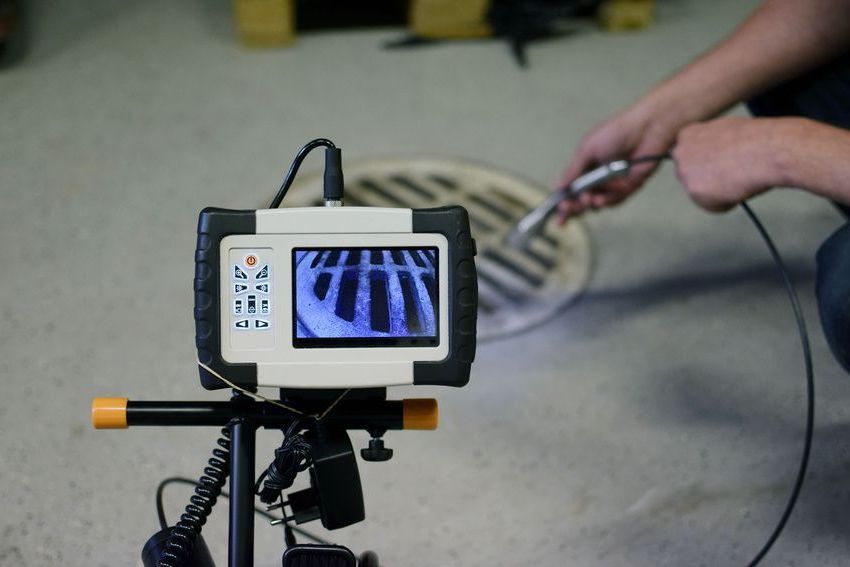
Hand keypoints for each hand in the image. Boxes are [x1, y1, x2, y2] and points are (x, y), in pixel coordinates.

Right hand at [557, 105, 677, 222]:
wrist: (647, 129)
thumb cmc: (616, 132)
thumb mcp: (587, 149)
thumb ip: (572, 171)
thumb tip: (556, 187)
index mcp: (585, 165)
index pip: (570, 188)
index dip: (563, 202)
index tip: (558, 214)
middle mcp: (598, 176)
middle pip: (582, 200)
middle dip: (574, 207)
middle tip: (568, 209)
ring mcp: (613, 183)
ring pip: (597, 203)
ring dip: (589, 204)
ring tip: (587, 199)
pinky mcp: (628, 187)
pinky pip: (614, 201)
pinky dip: (607, 201)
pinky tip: (601, 199)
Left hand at [672, 117, 786, 211]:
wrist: (767, 149)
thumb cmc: (755, 139)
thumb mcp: (727, 130)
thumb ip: (712, 144)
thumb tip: (714, 157)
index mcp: (687, 134)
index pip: (688, 155)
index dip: (706, 160)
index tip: (719, 163)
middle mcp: (680, 153)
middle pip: (690, 174)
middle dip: (707, 178)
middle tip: (730, 175)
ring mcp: (685, 173)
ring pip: (701, 191)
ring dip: (717, 191)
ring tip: (739, 179)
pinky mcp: (695, 192)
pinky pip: (712, 205)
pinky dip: (726, 203)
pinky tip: (739, 189)